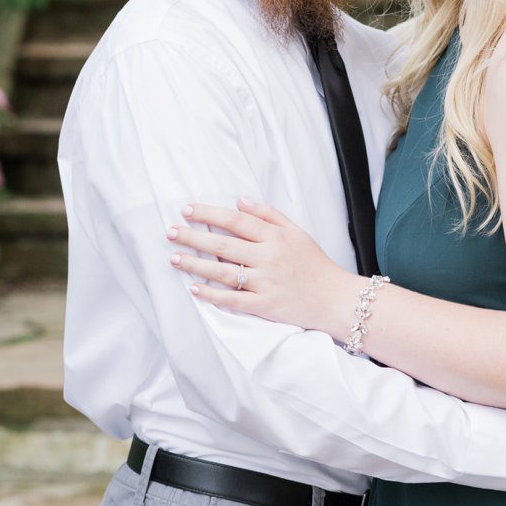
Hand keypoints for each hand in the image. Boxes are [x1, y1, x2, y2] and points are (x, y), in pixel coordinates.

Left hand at [166, 200, 355, 334]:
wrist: (336, 299)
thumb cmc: (315, 264)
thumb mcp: (296, 232)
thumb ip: (268, 215)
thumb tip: (239, 200)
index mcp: (275, 237)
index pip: (235, 220)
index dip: (209, 214)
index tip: (187, 210)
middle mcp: (268, 258)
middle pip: (223, 245)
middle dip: (193, 237)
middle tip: (170, 232)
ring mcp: (266, 282)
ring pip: (223, 272)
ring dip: (195, 265)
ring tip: (174, 258)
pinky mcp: (266, 305)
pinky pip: (234, 300)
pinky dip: (213, 295)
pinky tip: (194, 288)